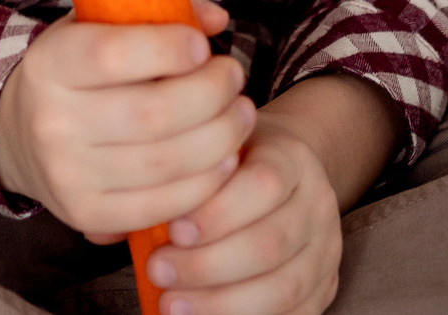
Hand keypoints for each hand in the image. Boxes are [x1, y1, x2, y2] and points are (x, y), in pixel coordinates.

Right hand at [0, 0, 244, 238]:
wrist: (22, 133)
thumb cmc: (83, 69)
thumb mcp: (102, 22)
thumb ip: (160, 2)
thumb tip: (215, 19)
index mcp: (50, 63)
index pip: (112, 56)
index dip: (168, 50)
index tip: (202, 46)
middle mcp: (51, 122)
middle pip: (153, 114)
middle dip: (212, 94)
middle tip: (234, 77)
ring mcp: (66, 174)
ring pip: (165, 162)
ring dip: (221, 138)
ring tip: (241, 115)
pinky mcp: (86, 214)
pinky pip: (160, 205)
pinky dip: (204, 184)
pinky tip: (224, 159)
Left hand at [140, 121, 341, 314]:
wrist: (286, 173)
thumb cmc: (235, 164)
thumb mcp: (214, 150)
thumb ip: (182, 176)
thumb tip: (120, 221)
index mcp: (291, 158)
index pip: (264, 185)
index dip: (218, 213)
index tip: (172, 230)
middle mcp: (317, 203)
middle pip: (270, 243)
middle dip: (207, 265)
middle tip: (158, 271)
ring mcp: (326, 249)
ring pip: (283, 287)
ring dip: (222, 303)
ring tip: (172, 304)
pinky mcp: (326, 285)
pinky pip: (294, 314)